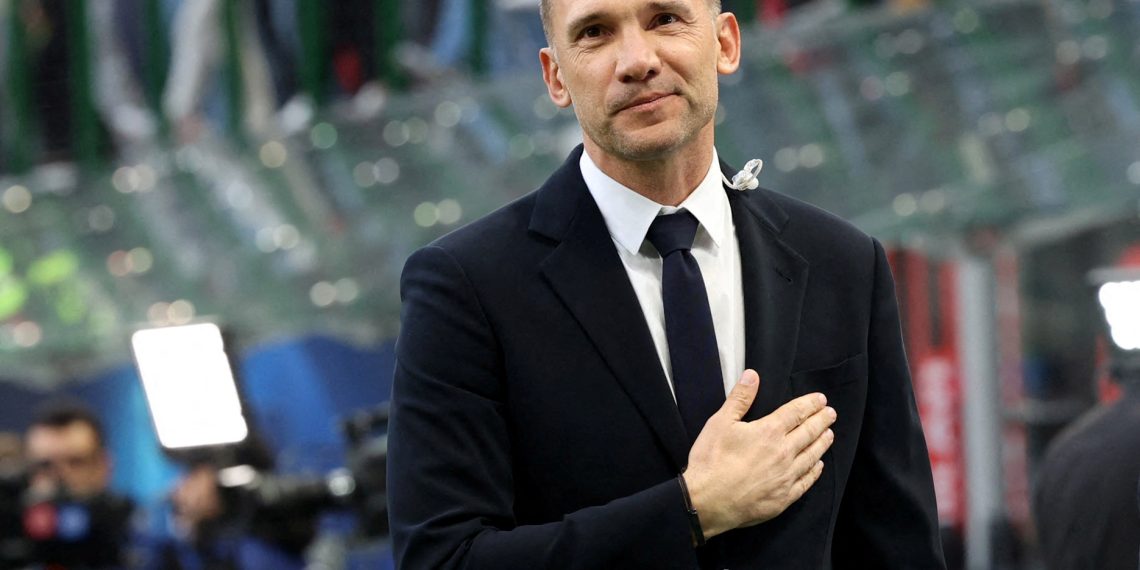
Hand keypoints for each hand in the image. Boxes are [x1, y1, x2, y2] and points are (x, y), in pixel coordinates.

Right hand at [682, 369, 835, 539]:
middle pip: (809, 433)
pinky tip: (818, 465)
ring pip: (811, 456)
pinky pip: (806, 481)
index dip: (810, 404)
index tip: (821, 399)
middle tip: (831, 414)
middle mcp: (783, 453)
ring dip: (822, 444)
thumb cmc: (711, 460)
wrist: (708, 501)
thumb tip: (752, 376)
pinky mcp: (783, 498)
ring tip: (830, 435)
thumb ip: (739, 398)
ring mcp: (785, 477)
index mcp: (769, 432)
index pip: (796, 413)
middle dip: (822, 421)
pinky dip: (815, 471)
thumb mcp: (720, 423)